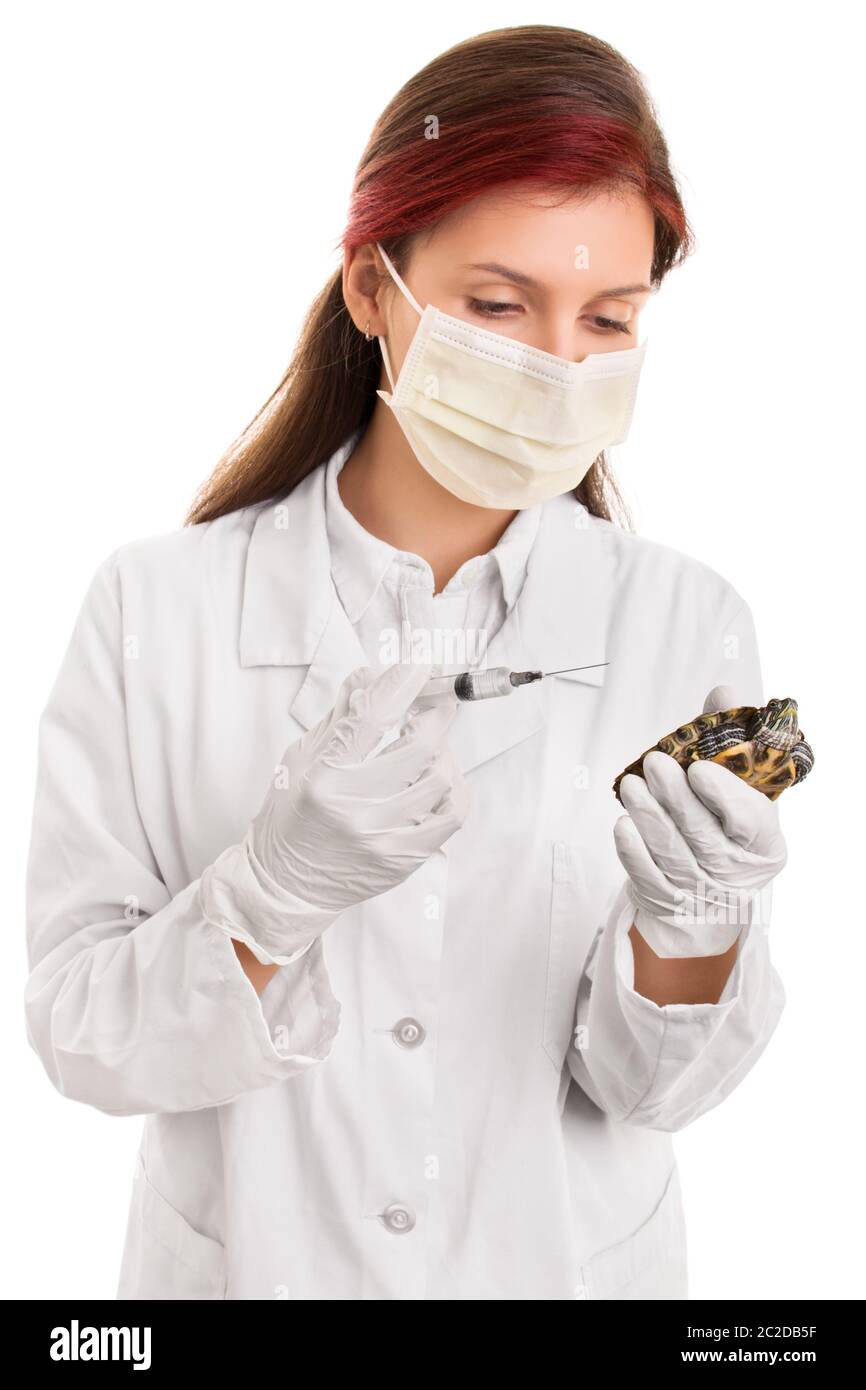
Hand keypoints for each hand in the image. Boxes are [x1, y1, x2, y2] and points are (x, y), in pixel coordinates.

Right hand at [248, 660, 468, 917]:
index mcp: (323, 778)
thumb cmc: (289, 818)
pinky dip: (452, 787)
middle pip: (420, 744)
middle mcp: (355, 809)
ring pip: (441, 776)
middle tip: (432, 702)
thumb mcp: (298, 760)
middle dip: (434, 713)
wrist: (284, 887)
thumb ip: (340, 718)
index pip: (373, 716)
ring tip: (424, 748)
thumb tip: (376, 675)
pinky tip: (436, 780)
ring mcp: (384, 838)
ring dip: (440, 752)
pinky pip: (452, 814)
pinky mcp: (405, 859)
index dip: (404, 682)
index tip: (422, 663)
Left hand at [613, 685, 787, 957]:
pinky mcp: (666, 898)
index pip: (748, 820)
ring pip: (670, 852)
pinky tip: (623, 824)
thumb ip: (731, 739)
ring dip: (648, 816)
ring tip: (630, 785)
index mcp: (763, 842)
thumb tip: (722, 693)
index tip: (699, 768)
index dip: (724, 795)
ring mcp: (699, 889)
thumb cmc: (728, 826)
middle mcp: (734, 870)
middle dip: (675, 797)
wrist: (711, 891)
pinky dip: (632, 851)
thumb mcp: (743, 788)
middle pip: (702, 834)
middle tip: (654, 762)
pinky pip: (646, 875)